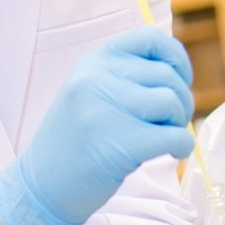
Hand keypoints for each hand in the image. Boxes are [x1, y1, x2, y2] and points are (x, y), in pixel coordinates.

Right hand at [0, 27, 193, 224]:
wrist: (41, 186)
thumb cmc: (73, 142)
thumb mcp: (88, 93)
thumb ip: (124, 77)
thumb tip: (177, 72)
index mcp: (93, 62)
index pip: (149, 39)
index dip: (176, 58)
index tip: (180, 78)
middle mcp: (98, 78)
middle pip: (167, 77)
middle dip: (180, 101)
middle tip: (169, 123)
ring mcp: (108, 110)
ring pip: (173, 103)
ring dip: (179, 123)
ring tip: (164, 137)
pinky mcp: (122, 143)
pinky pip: (176, 136)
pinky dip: (182, 146)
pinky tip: (172, 153)